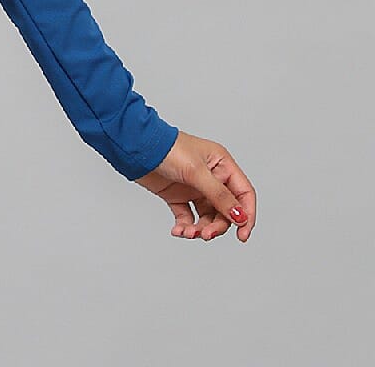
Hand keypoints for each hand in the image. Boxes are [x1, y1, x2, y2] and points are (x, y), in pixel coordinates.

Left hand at [133, 130, 255, 242]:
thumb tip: (241, 217)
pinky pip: (188, 217)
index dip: (246, 214)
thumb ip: (219, 196)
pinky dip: (186, 226)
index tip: (242, 234)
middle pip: (225, 210)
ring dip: (200, 228)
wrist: (135, 147)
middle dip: (217, 225)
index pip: (243, 193)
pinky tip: (178, 231)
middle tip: (205, 233)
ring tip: (187, 232)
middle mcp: (211, 177)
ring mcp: (194, 187)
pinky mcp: (177, 195)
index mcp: (221, 164)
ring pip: (206, 217)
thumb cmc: (167, 149)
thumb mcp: (197, 172)